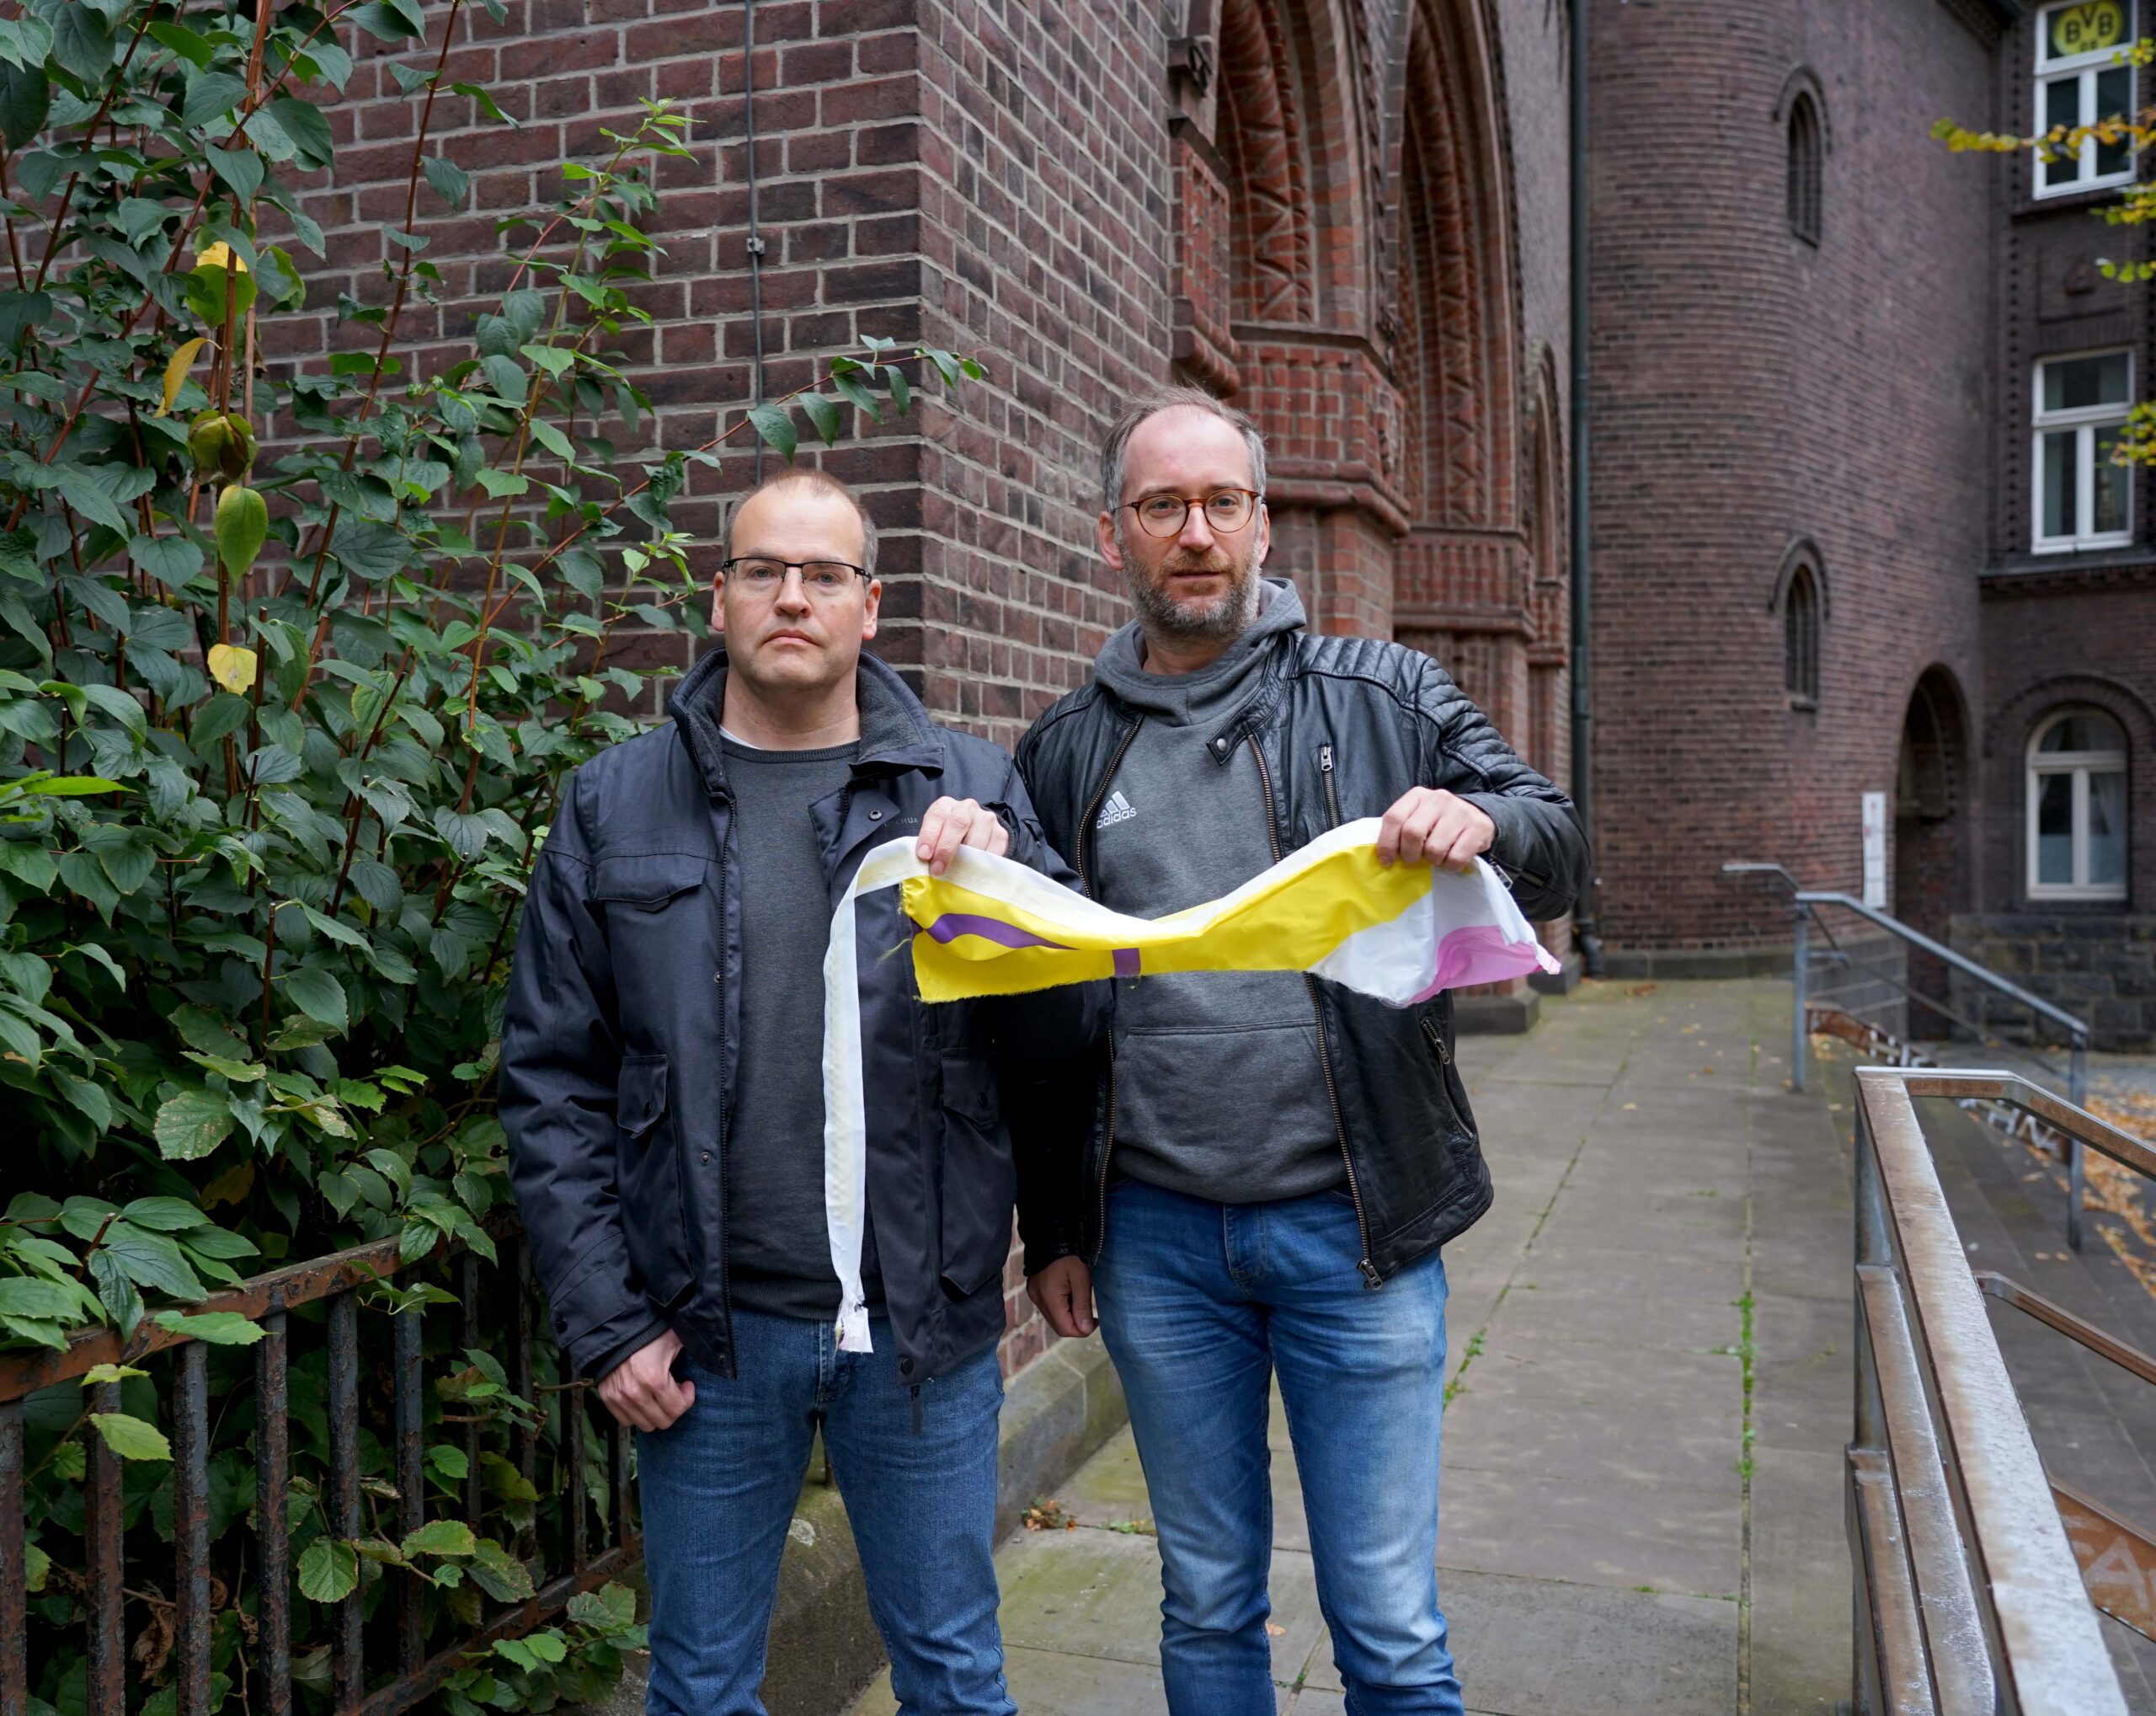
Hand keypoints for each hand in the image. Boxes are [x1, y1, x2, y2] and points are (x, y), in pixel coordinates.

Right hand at [595, 1327, 693, 1432]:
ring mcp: (618, 1396)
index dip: (687, 1398)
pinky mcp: (606, 1396)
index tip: (687, 1385)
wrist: (617, 1325)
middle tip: (674, 1391)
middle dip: (674, 1408)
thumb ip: (696, 1350)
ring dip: (656, 1412)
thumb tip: (717, 1359)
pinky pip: (626, 1421)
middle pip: (662, 1421)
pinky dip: (637, 1413)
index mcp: (654, 1378)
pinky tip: (643, 1397)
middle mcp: (634, 1392)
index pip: (677, 1409)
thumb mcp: (676, 1339)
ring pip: (645, 1424)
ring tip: (659, 1394)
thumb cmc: (651, 1331)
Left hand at [916, 795, 1010, 875]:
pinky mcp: (1001, 834)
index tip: (924, 855)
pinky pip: (993, 850)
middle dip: (946, 848)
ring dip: (965, 859)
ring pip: (977, 838)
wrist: (976, 832)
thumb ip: (928, 847)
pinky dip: (982, 864)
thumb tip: (920, 867)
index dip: (929, 835)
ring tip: (956, 875)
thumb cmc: (948, 837)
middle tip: (938, 869)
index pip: (937, 815)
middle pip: (958, 823)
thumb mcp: (935, 836)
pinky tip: (974, 872)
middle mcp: (967, 808)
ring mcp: (986, 819)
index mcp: (946, 805)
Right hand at [1027, 1256, 1096, 1338]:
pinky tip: (1070, 1293)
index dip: (1082, 1330)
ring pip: (1053, 1317)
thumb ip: (1082, 1305)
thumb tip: (1085, 1330)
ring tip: (1081, 1298)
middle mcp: (1037, 1299)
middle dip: (1076, 1323)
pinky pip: (1049, 1307)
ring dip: (1069, 1315)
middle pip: (1058, 1325)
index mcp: (1048, 1297)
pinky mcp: (1034, 1289)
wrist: (1052, 1231)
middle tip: (1091, 1311)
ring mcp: (1034, 1294)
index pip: (1065, 1329)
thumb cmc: (1071, 1253)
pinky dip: (1062, 1307)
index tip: (1096, 1320)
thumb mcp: (1082, 1278)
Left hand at [1376, 787, 1496, 871]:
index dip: (1387, 843)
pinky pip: (1456, 858)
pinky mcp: (1478, 828)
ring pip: (1435, 849)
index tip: (1387, 861)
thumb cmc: (1439, 821)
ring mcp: (1460, 812)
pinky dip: (1450, 866)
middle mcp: (1439, 799)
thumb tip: (1385, 856)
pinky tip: (1451, 858)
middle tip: (1414, 860)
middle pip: (1412, 833)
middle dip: (1410, 854)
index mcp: (1418, 795)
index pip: (1394, 818)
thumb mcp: (1418, 817)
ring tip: (1437, 856)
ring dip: (1432, 861)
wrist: (1478, 816)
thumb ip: (1401, 829)